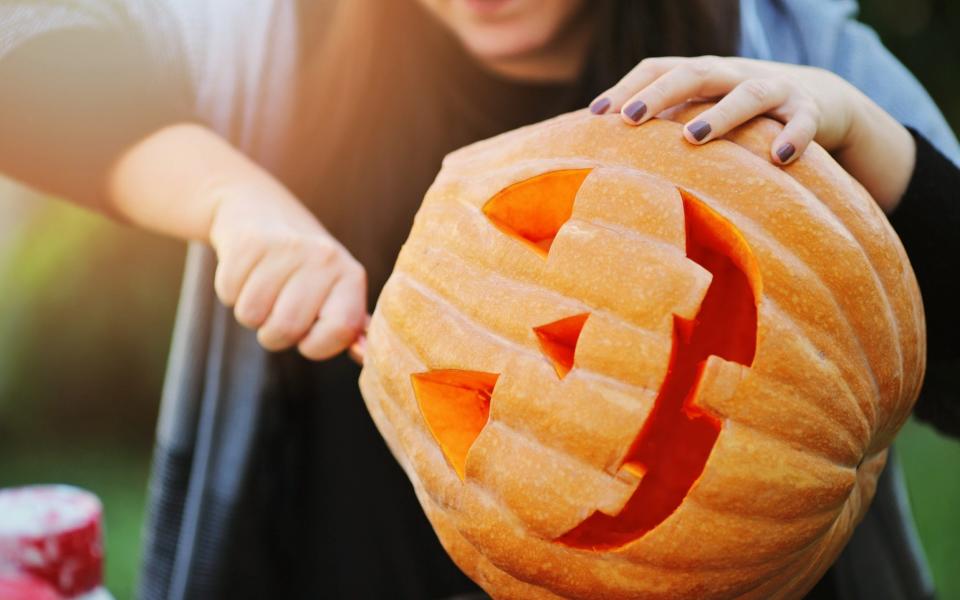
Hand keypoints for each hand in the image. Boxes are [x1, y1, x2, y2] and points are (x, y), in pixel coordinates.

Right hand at [207, 177, 366, 359]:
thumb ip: (347, 326)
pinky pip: (228, 293)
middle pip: (286, 329)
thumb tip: (364, 358)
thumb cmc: (300, 267)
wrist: (258, 208)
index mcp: (351, 276)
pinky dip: (231, 291)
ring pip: (251, 315)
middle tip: (277, 309)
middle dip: (273, 334)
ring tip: (263, 286)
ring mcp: (287, 247)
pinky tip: (246, 270)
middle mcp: (324, 258)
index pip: (340, 331)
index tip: (308, 331)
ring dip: (250, 312)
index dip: (316, 345)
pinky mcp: (249, 241)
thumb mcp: (332, 290)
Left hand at [588, 56, 914, 211]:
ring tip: (693, 138)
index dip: (627, 87)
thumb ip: (663, 126)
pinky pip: (803, 122)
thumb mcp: (701, 110)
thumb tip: (603, 157)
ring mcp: (774, 89)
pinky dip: (794, 137)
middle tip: (629, 119)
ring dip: (721, 114)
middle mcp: (734, 74)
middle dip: (660, 94)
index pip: (658, 68)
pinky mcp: (809, 110)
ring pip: (748, 94)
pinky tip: (780, 159)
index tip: (595, 114)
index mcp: (702, 73)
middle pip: (695, 74)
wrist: (818, 99)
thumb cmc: (739, 113)